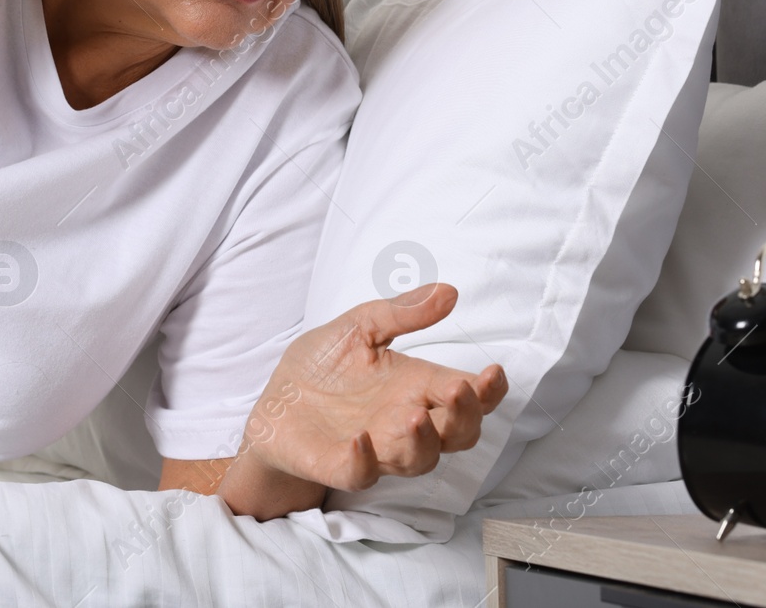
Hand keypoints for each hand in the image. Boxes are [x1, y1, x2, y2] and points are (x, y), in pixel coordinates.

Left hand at [237, 283, 505, 494]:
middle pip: (456, 435)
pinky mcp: (338, 465)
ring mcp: (375, 448)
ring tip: (414, 414)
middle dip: (464, 417)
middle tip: (458, 391)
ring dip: (421, 441)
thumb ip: (402, 312)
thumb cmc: (322, 366)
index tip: (492, 372)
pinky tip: (360, 440)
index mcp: (415, 385)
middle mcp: (404, 422)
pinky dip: (363, 462)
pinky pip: (359, 474)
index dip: (488, 390)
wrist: (272, 402)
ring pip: (417, 460)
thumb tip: (449, 291)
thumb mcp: (358, 326)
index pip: (468, 396)